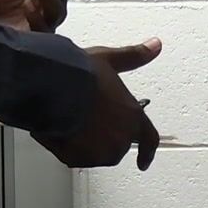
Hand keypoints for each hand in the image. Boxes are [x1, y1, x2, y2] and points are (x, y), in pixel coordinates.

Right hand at [32, 39, 162, 169]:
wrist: (52, 86)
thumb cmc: (80, 73)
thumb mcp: (110, 60)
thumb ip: (134, 57)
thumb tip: (155, 45)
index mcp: (133, 116)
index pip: (149, 140)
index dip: (147, 152)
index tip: (144, 162)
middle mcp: (120, 138)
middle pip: (116, 145)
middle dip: (103, 136)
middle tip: (87, 119)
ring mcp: (99, 152)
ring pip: (95, 153)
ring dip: (86, 143)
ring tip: (72, 120)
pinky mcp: (77, 159)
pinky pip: (74, 157)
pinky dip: (68, 148)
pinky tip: (61, 129)